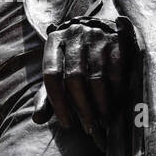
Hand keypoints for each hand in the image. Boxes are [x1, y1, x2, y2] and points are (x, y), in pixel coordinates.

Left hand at [33, 18, 133, 143]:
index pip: (51, 75)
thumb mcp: (57, 72)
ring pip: (97, 78)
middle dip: (82, 107)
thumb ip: (47, 96)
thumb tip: (37, 119)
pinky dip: (115, 94)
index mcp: (54, 41)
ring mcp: (97, 36)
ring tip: (101, 122)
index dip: (58, 103)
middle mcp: (74, 35)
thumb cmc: (73, 59)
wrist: (100, 27)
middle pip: (75, 78)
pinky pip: (116, 74)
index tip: (67, 124)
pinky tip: (114, 108)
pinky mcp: (117, 41)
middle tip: (88, 128)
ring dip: (100, 105)